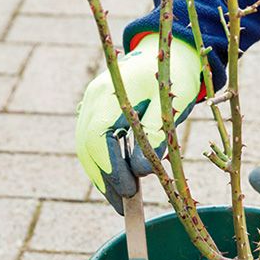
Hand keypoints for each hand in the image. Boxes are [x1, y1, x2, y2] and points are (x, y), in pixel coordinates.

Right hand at [76, 33, 200, 213]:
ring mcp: (92, 103)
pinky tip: (118, 181)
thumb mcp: (168, 108)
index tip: (129, 191)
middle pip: (86, 147)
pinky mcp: (97, 110)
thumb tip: (137, 174)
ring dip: (102, 175)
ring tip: (121, 201)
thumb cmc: (173, 78)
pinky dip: (103, 163)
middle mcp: (94, 98)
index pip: (98, 138)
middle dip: (104, 180)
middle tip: (124, 207)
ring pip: (86, 147)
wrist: (167, 52)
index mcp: (109, 93)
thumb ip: (153, 139)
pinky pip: (92, 141)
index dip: (111, 168)